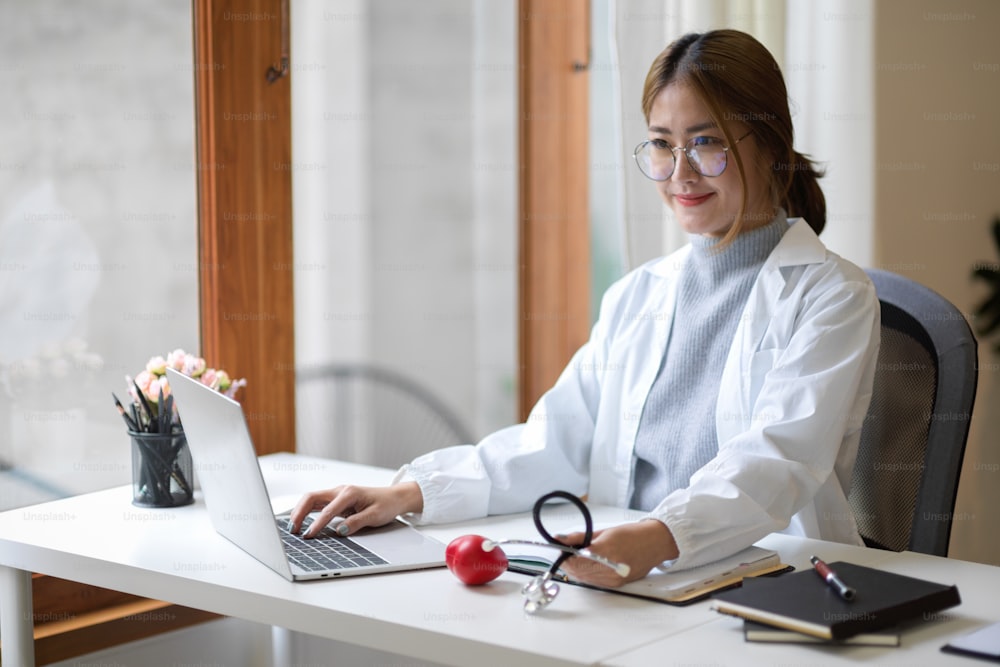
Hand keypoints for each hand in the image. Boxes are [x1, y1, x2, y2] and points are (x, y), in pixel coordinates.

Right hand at [288, 482, 422, 537]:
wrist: (394, 497)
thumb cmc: (386, 504)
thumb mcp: (375, 516)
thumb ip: (357, 522)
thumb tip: (340, 530)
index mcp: (349, 493)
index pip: (328, 510)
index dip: (317, 524)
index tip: (309, 536)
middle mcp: (340, 491)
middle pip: (312, 497)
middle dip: (299, 513)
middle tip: (293, 530)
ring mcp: (337, 494)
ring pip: (311, 499)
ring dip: (300, 512)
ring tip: (293, 528)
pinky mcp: (336, 499)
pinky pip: (317, 504)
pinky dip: (306, 511)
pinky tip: (301, 522)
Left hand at [558, 520, 677, 586]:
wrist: (655, 543)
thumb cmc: (632, 534)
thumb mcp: (604, 532)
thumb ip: (580, 537)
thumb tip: (560, 539)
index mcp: (606, 552)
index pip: (575, 561)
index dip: (564, 557)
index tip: (561, 549)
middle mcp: (610, 569)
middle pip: (577, 572)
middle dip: (568, 563)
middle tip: (566, 552)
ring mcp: (614, 580)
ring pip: (584, 579)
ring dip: (576, 569)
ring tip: (578, 557)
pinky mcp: (617, 585)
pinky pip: (594, 582)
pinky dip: (587, 574)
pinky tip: (589, 564)